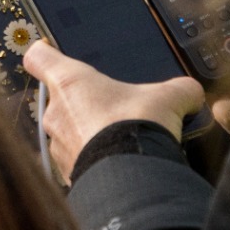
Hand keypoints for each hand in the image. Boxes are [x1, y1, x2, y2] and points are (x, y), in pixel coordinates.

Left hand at [23, 41, 203, 183]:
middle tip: (108, 104)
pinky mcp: (67, 171)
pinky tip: (115, 160)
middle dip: (82, 101)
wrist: (130, 180)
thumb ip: (179, 89)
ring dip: (86, 131)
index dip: (46, 51)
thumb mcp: (167, 98)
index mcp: (69, 82)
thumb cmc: (135, 128)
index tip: (51, 50)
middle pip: (57, 97)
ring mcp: (57, 144)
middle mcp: (55, 111)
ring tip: (116, 135)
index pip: (39, 57)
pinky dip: (91, 158)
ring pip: (66, 130)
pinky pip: (76, 158)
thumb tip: (191, 91)